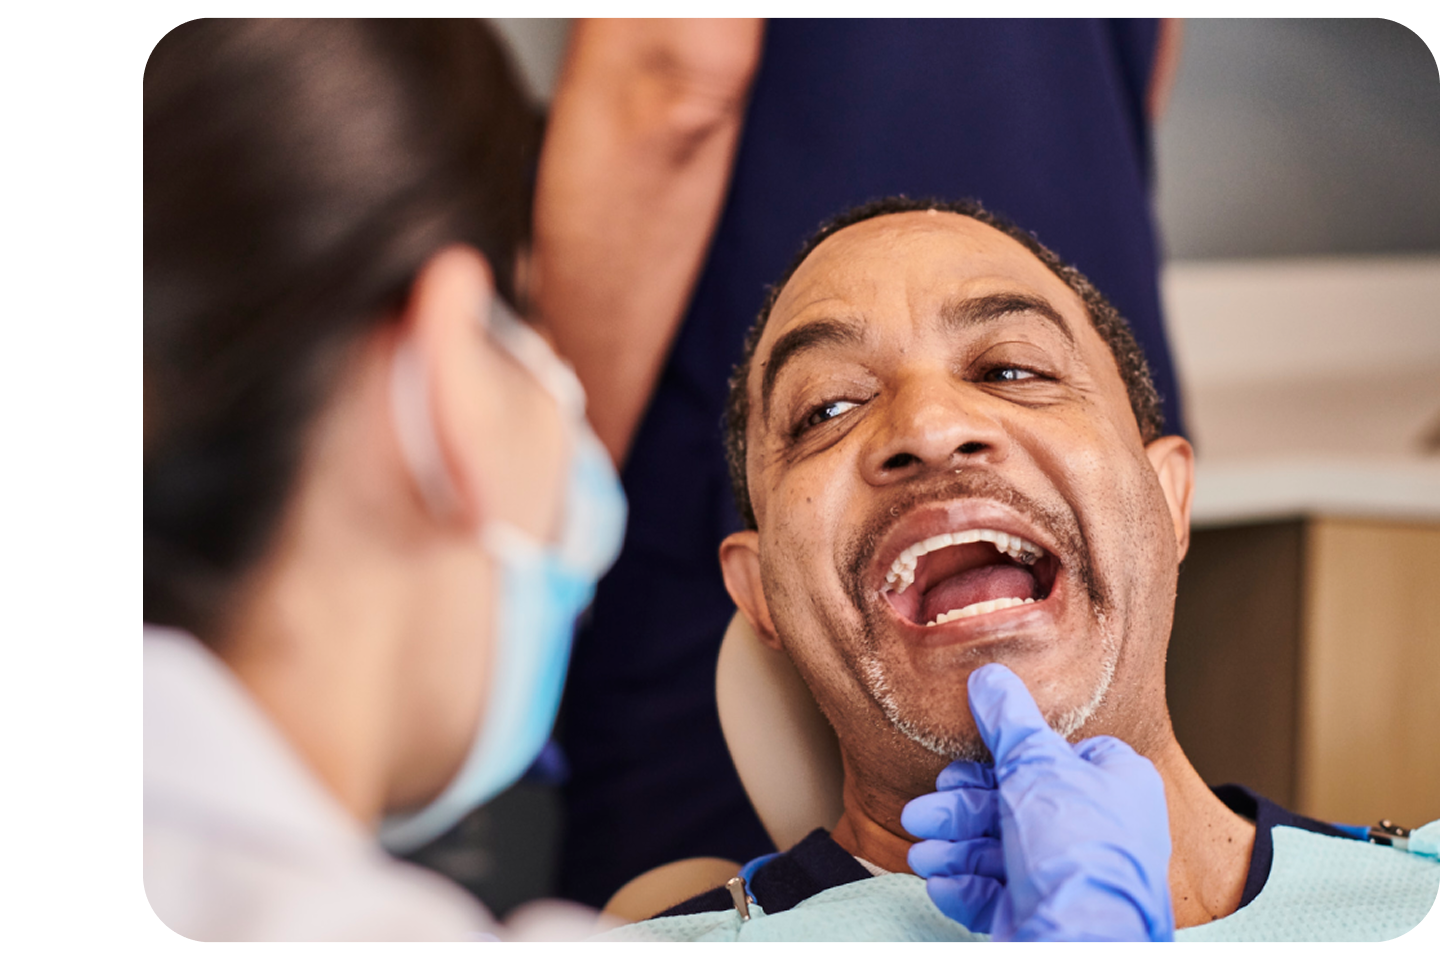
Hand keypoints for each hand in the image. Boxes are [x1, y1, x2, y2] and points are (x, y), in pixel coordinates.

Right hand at [901, 663, 1173, 940]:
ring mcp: (1069, 877)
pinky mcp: (1043, 914)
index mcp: (1114, 785)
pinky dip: (964, 886)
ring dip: (953, 847)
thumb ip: (1009, 720)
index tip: (973, 754)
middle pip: (1014, 803)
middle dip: (961, 808)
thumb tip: (990, 677)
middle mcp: (1096, 831)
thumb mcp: (1037, 764)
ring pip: (998, 849)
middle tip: (924, 811)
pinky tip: (941, 882)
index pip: (1061, 754)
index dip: (1014, 753)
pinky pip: (996, 893)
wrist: (1082, 940)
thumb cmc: (1076, 848)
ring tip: (923, 853)